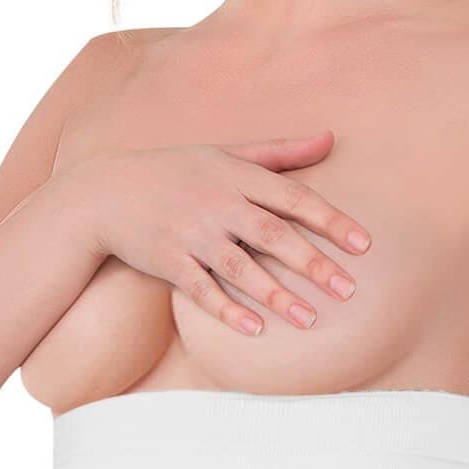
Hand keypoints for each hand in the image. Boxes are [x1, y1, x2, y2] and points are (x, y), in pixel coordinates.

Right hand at [68, 129, 370, 335]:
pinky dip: (227, 309)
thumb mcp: (226, 152)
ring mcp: (190, 234)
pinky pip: (202, 289)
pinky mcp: (167, 261)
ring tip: (310, 319)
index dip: (330, 221)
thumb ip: (280, 152)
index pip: (293, 198)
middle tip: (348, 290)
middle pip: (273, 235)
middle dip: (313, 264)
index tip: (363, 245)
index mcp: (236, 175)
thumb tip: (330, 139)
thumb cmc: (175, 170)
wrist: (104, 193)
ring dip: (277, 295)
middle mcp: (216, 203)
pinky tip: (256, 329)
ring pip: (240, 267)